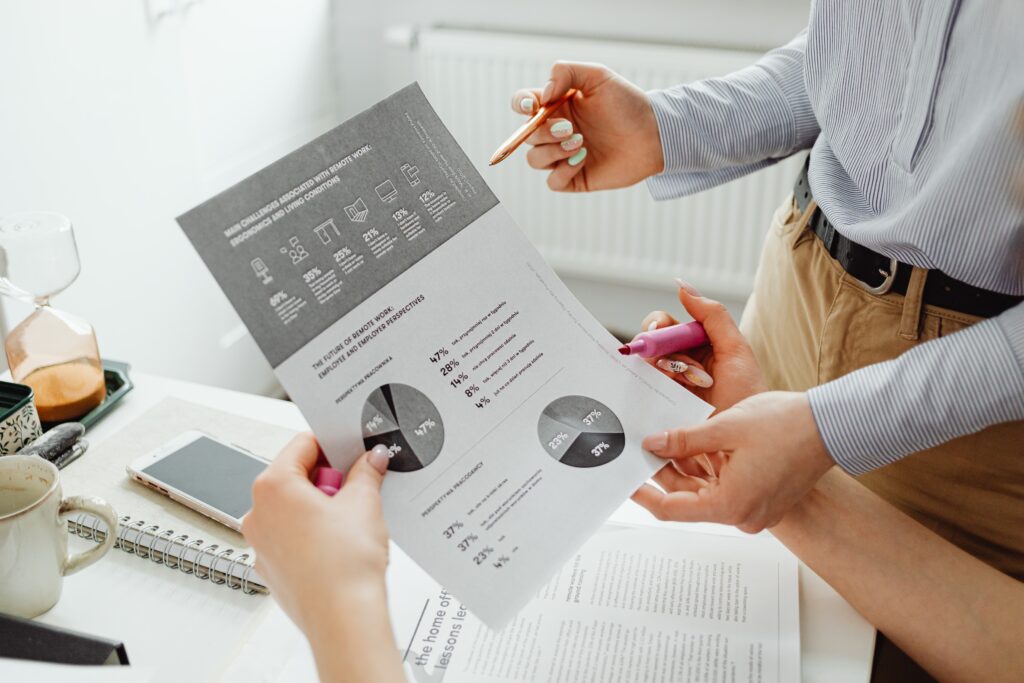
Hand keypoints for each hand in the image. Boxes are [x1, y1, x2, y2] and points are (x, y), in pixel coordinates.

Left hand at [242, 434, 391, 637]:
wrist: (343, 618)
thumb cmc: (344, 565)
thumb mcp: (364, 503)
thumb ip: (366, 473)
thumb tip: (370, 459)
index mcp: (273, 487)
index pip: (303, 445)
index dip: (333, 443)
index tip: (354, 447)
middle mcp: (258, 513)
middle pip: (296, 476)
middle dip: (330, 477)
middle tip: (360, 484)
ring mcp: (262, 543)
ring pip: (295, 508)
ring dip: (323, 506)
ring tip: (354, 518)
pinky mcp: (273, 567)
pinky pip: (293, 536)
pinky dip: (315, 532)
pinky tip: (342, 542)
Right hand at [510, 61, 663, 191]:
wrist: (654, 135)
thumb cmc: (628, 104)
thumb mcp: (598, 76)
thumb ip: (564, 72)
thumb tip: (542, 95)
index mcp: (557, 105)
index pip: (523, 104)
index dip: (520, 105)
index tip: (533, 107)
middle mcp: (556, 131)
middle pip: (527, 135)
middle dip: (543, 132)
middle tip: (570, 128)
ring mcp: (563, 156)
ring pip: (535, 160)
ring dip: (553, 151)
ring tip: (581, 143)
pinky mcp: (574, 178)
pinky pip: (552, 181)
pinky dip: (562, 171)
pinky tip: (582, 160)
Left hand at [631, 285, 832, 532]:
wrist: (832, 426)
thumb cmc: (786, 426)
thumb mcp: (724, 427)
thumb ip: (684, 440)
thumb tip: (652, 445)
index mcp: (730, 505)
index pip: (672, 508)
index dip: (644, 493)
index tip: (625, 480)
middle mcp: (743, 515)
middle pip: (688, 499)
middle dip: (664, 472)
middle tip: (643, 446)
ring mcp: (755, 509)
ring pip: (705, 491)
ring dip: (687, 467)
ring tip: (667, 438)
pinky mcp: (763, 498)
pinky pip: (724, 487)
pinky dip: (708, 468)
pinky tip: (696, 443)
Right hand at [641, 279, 767, 411]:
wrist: (745, 438)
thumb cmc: (746, 394)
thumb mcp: (735, 350)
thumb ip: (712, 315)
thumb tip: (681, 285)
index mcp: (697, 344)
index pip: (665, 324)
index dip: (659, 325)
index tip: (659, 330)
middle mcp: (680, 362)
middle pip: (649, 343)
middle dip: (658, 349)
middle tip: (671, 364)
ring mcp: (668, 385)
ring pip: (645, 366)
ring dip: (662, 371)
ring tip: (685, 385)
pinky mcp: (660, 407)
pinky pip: (641, 391)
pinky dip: (649, 389)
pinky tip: (669, 395)